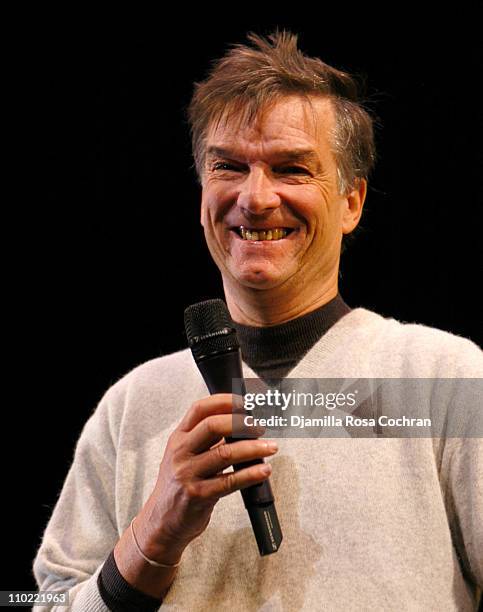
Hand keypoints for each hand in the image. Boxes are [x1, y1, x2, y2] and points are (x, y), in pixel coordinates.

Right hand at [136, 393, 277, 560]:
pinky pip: (230, 481)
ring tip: (270, 447)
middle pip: (213, 426)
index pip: (200, 409)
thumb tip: (241, 424)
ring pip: (226, 453)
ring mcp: (188, 474)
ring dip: (253, 448)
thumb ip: (206, 439)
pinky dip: (251, 474)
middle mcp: (181, 453)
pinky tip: (263, 470)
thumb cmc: (178, 486)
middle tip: (260, 427)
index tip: (246, 402)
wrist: (161, 522)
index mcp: (178, 438)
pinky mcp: (199, 495)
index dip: (225, 401)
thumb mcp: (184, 456)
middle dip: (242, 423)